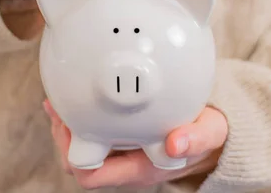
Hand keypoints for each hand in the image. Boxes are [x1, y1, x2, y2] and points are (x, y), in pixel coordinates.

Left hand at [43, 100, 227, 189]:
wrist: (209, 135)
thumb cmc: (206, 136)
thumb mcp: (210, 133)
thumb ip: (197, 138)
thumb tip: (176, 143)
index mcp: (139, 168)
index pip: (91, 175)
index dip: (73, 154)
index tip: (72, 125)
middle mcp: (124, 164)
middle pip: (76, 162)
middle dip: (63, 137)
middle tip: (60, 107)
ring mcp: (120, 152)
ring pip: (79, 148)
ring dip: (67, 126)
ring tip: (61, 100)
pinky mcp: (120, 137)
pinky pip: (89, 132)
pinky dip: (79, 116)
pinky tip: (74, 96)